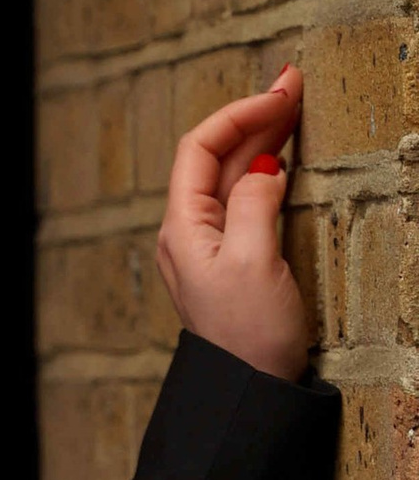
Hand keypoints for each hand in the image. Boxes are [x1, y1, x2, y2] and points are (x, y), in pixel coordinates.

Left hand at [154, 65, 311, 383]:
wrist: (249, 394)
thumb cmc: (248, 336)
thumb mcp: (255, 262)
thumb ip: (255, 204)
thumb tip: (263, 167)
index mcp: (183, 226)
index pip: (201, 148)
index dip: (240, 114)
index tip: (282, 94)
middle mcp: (189, 232)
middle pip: (215, 158)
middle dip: (254, 118)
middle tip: (296, 85)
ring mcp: (209, 248)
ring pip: (231, 177)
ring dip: (260, 140)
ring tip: (294, 110)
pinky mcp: (232, 263)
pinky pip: (243, 203)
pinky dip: (264, 172)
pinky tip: (283, 162)